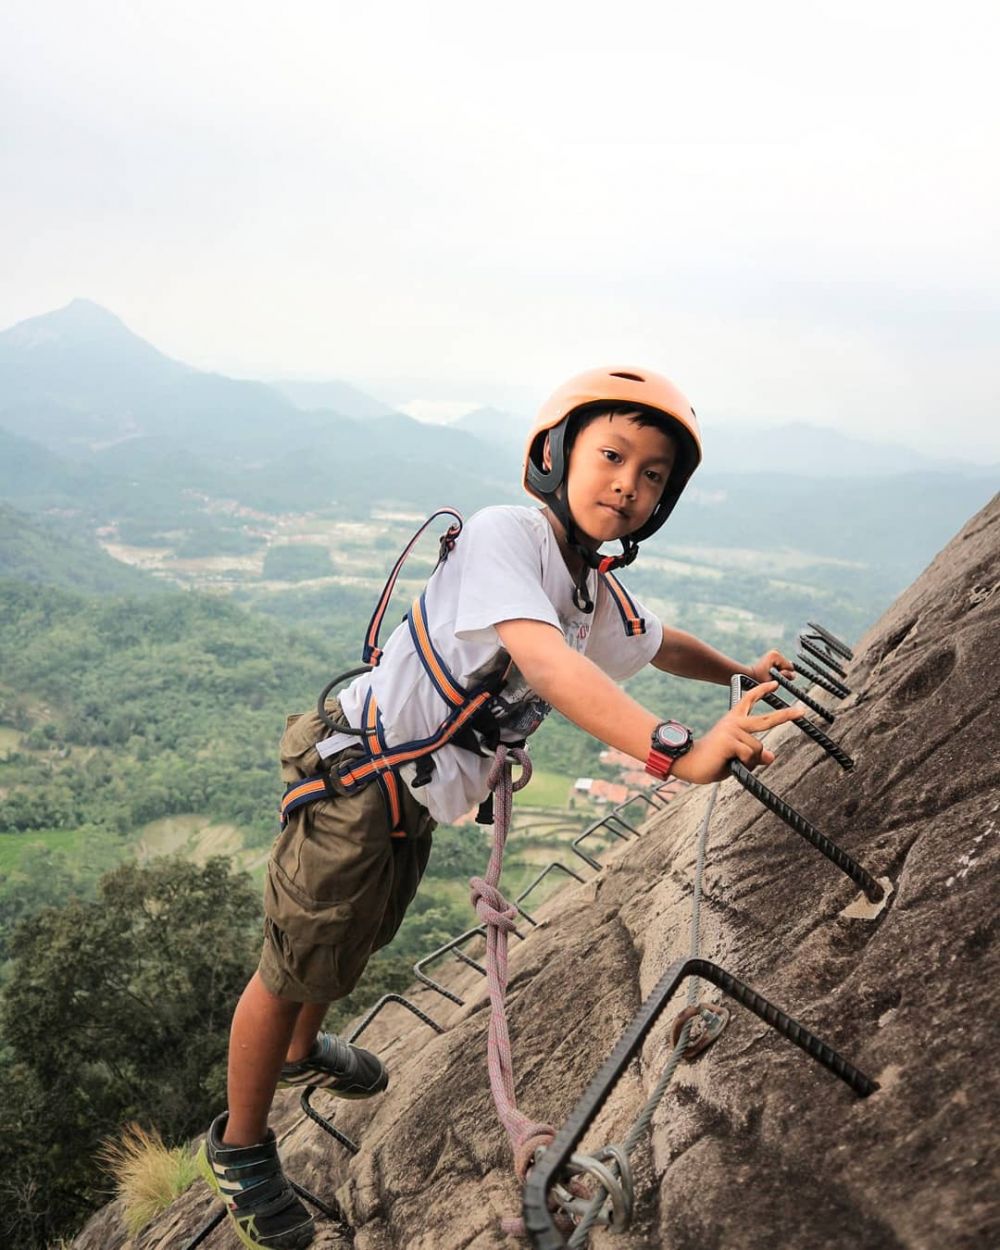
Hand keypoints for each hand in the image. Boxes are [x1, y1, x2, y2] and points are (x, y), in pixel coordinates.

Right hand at [671, 681, 804, 783]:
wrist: (689, 762)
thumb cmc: (712, 759)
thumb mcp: (736, 756)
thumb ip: (753, 755)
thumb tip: (771, 757)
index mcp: (734, 721)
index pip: (749, 701)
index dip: (762, 692)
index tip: (775, 684)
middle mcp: (734, 722)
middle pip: (766, 719)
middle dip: (786, 715)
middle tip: (802, 711)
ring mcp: (732, 730)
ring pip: (758, 748)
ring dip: (749, 760)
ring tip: (731, 761)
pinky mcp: (730, 740)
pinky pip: (750, 755)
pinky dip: (743, 763)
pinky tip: (728, 761)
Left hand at [746, 648, 794, 684]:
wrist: (750, 676)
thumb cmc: (759, 679)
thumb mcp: (774, 680)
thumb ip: (785, 677)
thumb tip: (793, 674)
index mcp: (775, 655)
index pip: (790, 668)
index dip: (785, 675)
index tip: (775, 676)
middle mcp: (775, 651)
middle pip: (788, 666)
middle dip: (782, 672)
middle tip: (772, 676)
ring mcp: (774, 652)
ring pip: (785, 666)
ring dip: (780, 671)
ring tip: (770, 674)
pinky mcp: (773, 655)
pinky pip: (782, 665)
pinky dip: (777, 669)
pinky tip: (770, 671)